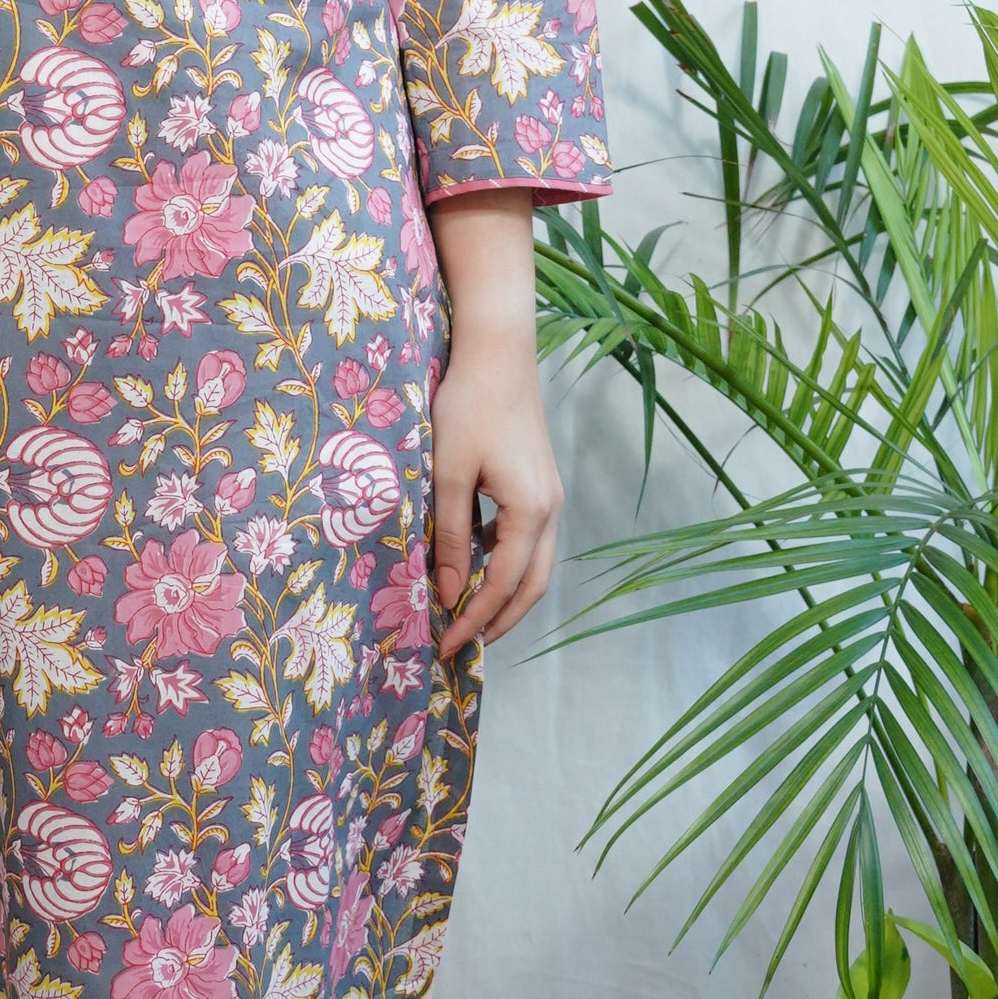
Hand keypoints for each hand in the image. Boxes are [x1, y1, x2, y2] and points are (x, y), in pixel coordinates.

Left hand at [425, 188, 558, 664]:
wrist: (498, 351)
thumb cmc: (468, 406)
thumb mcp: (449, 473)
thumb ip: (447, 534)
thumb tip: (446, 591)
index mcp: (530, 512)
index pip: (502, 586)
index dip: (475, 621)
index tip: (446, 646)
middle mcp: (551, 510)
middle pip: (532, 586)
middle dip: (499, 620)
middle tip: (463, 645)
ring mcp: (550, 495)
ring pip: (535, 565)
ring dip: (506, 595)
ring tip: (468, 615)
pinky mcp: (540, 483)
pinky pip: (529, 540)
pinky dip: (506, 563)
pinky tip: (473, 564)